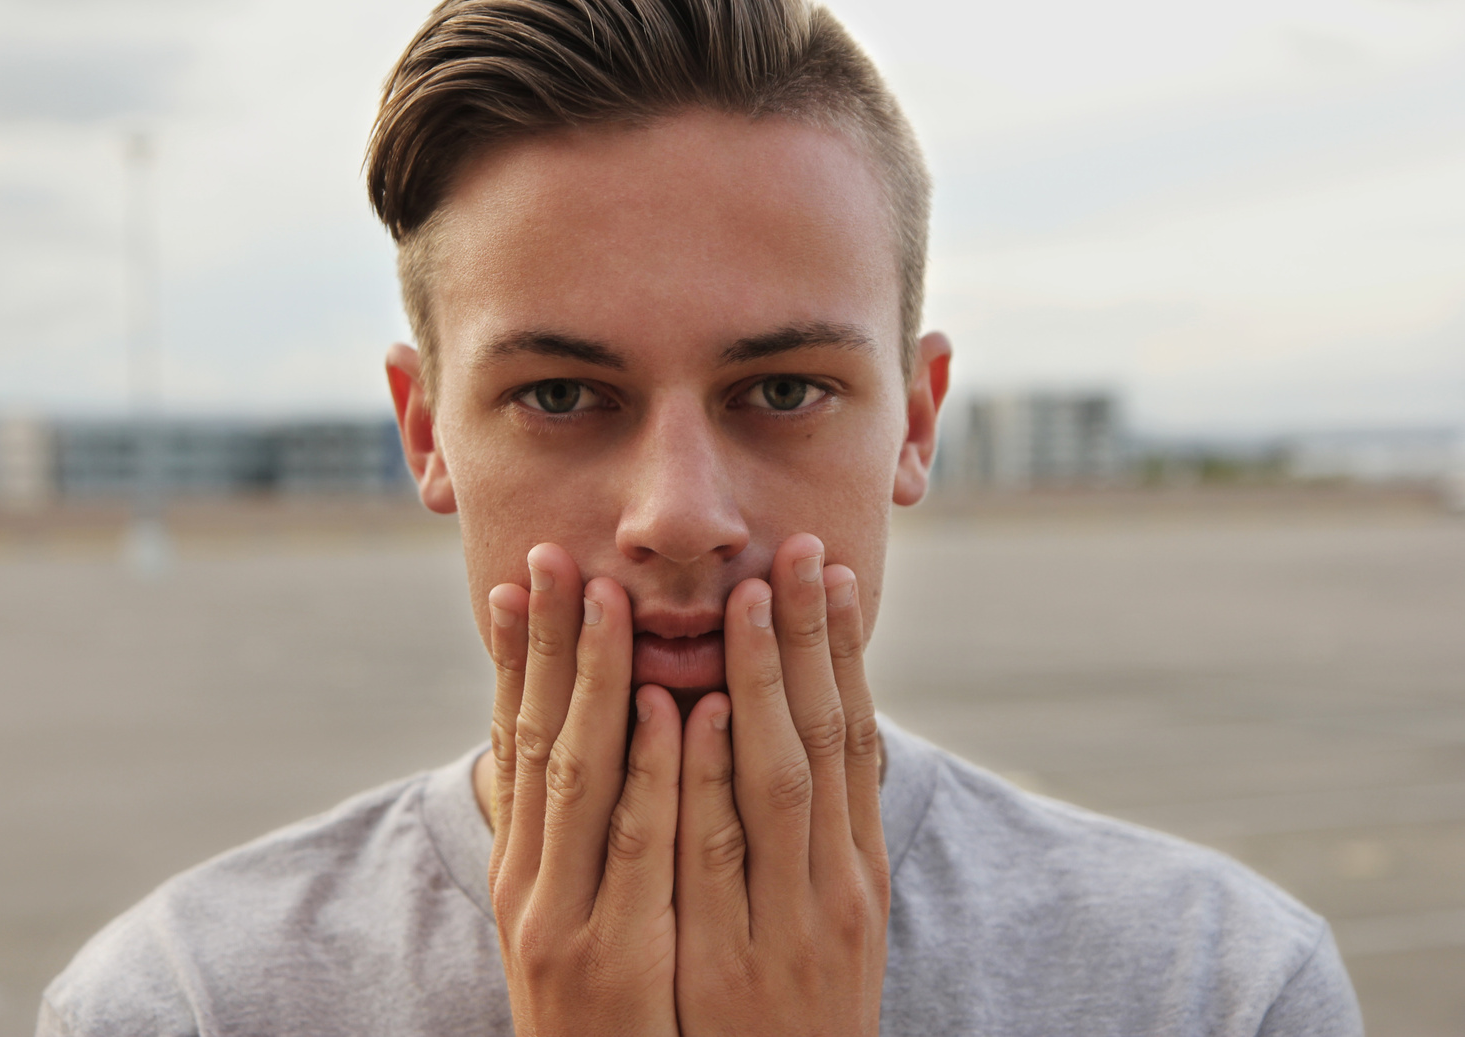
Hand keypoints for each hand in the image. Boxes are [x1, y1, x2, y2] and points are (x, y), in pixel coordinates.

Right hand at [485, 543, 681, 1036]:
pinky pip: (645, 847)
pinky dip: (660, 771)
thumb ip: (565, 838)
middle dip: (551, 643)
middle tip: (556, 555)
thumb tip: (558, 755)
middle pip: (539, 738)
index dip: (521, 655)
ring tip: (612, 599)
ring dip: (601, 681)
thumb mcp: (564, 919)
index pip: (515, 737)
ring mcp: (567, 920)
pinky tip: (680, 707)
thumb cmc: (598, 1009)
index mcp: (521, 867)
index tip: (524, 576)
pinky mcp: (617, 958)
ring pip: (585, 776)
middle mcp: (530, 883)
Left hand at [674, 533, 890, 1036]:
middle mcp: (837, 888)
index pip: (855, 737)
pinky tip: (691, 713)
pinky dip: (705, 780)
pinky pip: (713, 856)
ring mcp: (788, 926)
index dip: (841, 652)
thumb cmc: (798, 1011)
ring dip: (760, 686)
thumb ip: (819, 836)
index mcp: (858, 871)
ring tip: (747, 600)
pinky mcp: (734, 968)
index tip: (829, 571)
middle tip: (798, 551)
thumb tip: (811, 741)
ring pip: (777, 783)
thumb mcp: (829, 923)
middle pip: (825, 741)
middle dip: (810, 642)